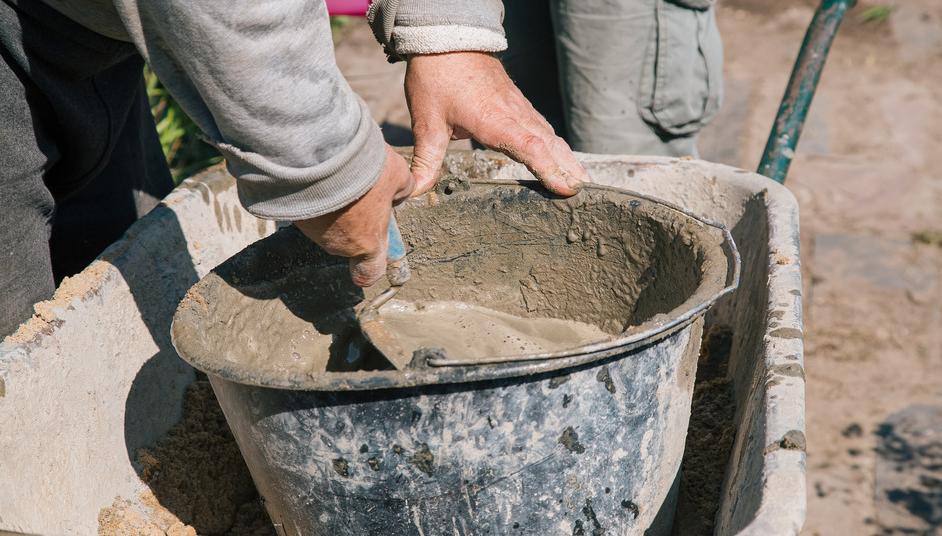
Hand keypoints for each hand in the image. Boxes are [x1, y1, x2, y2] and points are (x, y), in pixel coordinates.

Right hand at [294, 145, 414, 286]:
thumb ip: (402, 190)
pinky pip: (309, 206)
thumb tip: (401, 194)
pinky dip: (316, 194)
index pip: (368, 274)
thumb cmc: (362, 170)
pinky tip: (323, 172)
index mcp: (366, 243)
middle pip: (349, 242)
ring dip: (335, 205)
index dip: (372, 266)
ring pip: (328, 222)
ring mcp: (311, 229)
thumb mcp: (397, 175)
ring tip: (342, 175)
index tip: (375, 250)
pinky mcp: (292, 211)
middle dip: (356, 222)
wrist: (315, 153)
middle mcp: (336, 243)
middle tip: (362, 196)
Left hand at [405, 52, 588, 196]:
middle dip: (568, 168)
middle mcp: (513, 113)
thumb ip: (426, 159)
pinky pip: (542, 125)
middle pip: (549, 144)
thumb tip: (416, 190)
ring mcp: (518, 106)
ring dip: (566, 156)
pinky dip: (555, 143)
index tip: (566, 188)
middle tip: (585, 191)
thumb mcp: (426, 120)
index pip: (530, 147)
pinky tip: (561, 154)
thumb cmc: (437, 76)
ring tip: (582, 179)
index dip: (549, 168)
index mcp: (494, 120)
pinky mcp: (516, 102)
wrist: (446, 37)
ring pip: (549, 134)